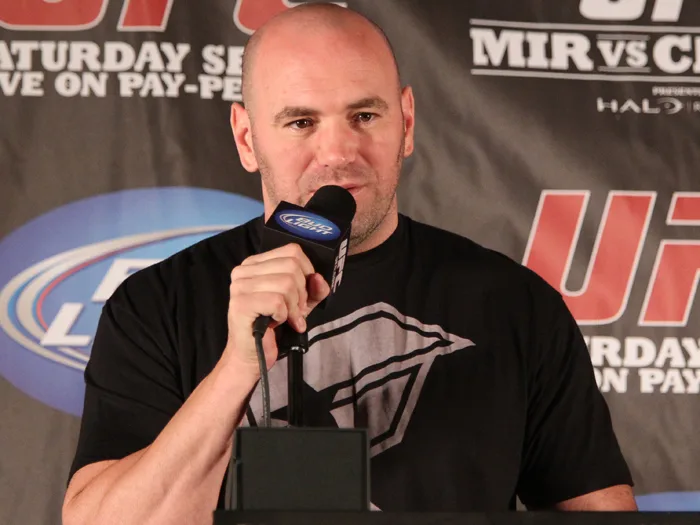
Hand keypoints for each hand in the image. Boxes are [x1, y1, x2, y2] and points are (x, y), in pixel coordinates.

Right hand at [223, 243, 330, 374]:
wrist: (252, 355)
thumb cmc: (272, 326)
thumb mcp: (300, 303)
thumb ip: (313, 289)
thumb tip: (318, 278)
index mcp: (256, 264)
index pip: (292, 251)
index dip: (306, 272)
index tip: (303, 294)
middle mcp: (244, 270)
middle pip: (291, 266)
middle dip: (301, 292)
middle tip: (296, 311)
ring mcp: (240, 286)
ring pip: (286, 283)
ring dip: (294, 306)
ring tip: (288, 318)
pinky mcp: (241, 304)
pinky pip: (277, 301)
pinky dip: (284, 314)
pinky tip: (277, 322)